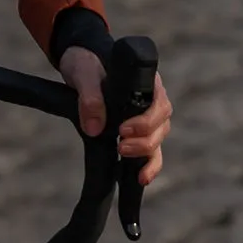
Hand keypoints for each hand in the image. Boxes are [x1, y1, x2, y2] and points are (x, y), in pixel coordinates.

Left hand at [58, 47, 172, 186]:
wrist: (81, 66)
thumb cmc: (86, 63)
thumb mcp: (83, 73)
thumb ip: (89, 96)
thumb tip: (95, 129)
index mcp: (148, 82)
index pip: (159, 105)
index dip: (145, 122)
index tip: (123, 130)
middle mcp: (153, 100)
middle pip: (161, 126)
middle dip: (144, 141)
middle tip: (121, 146)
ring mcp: (147, 117)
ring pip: (158, 140)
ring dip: (146, 154)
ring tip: (124, 158)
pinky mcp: (137, 131)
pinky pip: (150, 151)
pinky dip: (149, 166)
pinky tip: (141, 179)